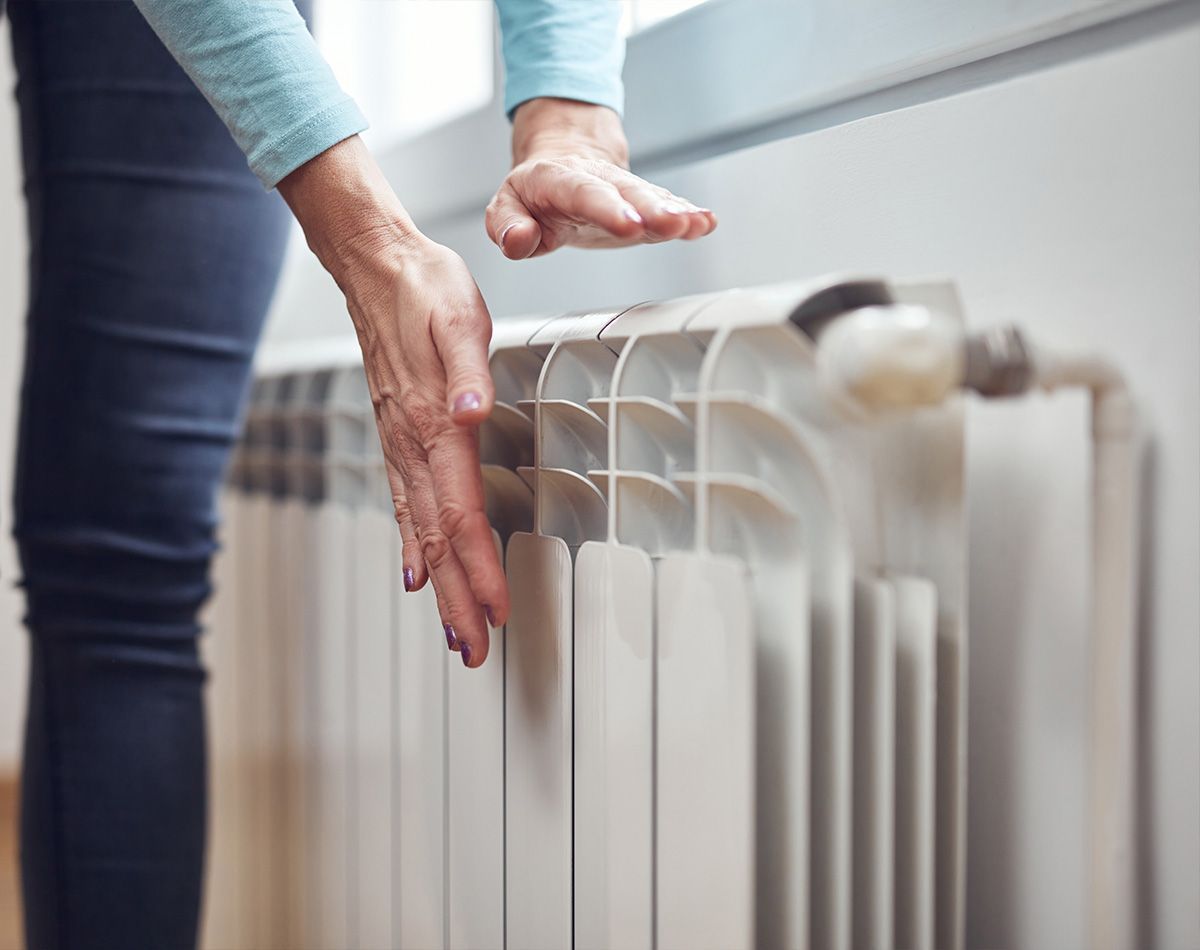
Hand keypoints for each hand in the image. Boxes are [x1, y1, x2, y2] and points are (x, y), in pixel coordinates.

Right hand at [279, 137, 503, 667]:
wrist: (373, 265)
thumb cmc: (423, 287)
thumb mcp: (457, 315)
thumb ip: (467, 368)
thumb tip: (472, 412)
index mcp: (431, 424)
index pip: (458, 513)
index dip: (479, 567)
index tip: (496, 611)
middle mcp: (409, 444)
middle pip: (436, 540)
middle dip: (458, 599)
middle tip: (475, 649)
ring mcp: (397, 445)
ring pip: (418, 531)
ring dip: (438, 584)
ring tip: (452, 628)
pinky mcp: (395, 437)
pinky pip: (403, 506)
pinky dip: (412, 547)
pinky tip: (418, 571)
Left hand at [486, 97, 716, 258]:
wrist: (564, 158)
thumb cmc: (534, 191)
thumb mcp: (505, 205)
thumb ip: (507, 225)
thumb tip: (520, 240)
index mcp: (558, 180)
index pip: (582, 193)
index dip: (607, 209)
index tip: (629, 226)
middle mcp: (597, 180)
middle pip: (626, 193)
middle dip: (651, 209)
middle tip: (673, 224)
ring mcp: (623, 191)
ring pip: (651, 197)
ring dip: (676, 212)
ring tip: (697, 224)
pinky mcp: (642, 206)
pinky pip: (666, 207)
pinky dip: (687, 215)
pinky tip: (706, 223)